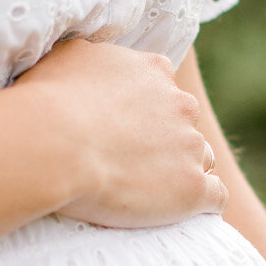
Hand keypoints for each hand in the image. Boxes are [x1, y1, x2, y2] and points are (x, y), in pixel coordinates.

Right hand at [11, 37, 226, 227]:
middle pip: (185, 124)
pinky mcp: (193, 188)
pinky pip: (216, 196)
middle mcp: (180, 104)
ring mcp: (190, 146)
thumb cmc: (49, 100)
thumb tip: (95, 59)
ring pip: (201, 159)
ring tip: (150, 190)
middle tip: (130, 161)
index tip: (125, 128)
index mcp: (154, 71)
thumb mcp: (69, 55)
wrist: (54, 145)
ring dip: (181, 171)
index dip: (146, 111)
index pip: (165, 88)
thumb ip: (96, 56)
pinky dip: (203, 203)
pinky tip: (183, 210)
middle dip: (166, 140)